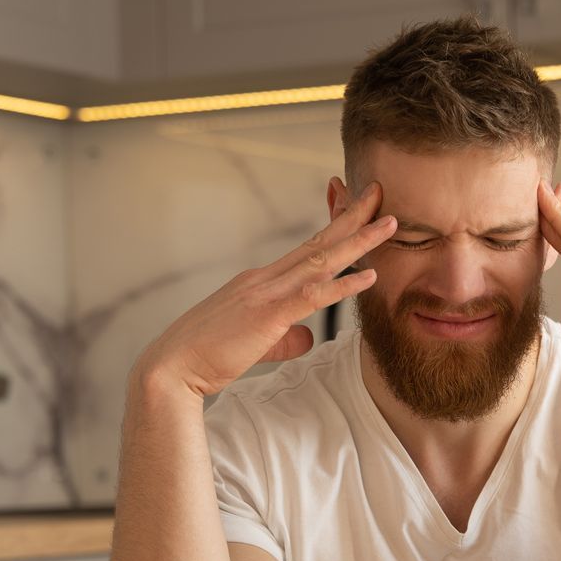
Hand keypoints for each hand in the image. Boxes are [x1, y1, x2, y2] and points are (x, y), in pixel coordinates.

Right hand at [133, 183, 395, 398]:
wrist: (172, 367)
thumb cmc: (207, 357)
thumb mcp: (255, 345)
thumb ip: (284, 337)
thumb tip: (308, 336)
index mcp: (261, 281)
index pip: (305, 248)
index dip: (333, 227)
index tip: (356, 207)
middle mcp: (265, 278)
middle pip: (317, 242)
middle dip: (352, 216)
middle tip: (379, 192)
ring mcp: (266, 293)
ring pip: (321, 259)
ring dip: (358, 240)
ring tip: (389, 223)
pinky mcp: (267, 314)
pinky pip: (313, 294)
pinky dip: (343, 283)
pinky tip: (369, 276)